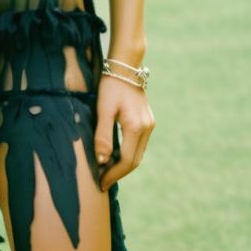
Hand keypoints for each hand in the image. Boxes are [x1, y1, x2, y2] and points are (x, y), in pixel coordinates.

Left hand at [94, 74, 154, 191]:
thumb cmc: (111, 86)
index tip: (101, 184)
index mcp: (136, 127)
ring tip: (105, 171)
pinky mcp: (147, 121)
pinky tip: (114, 155)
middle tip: (102, 181)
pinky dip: (127, 153)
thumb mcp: (103, 109)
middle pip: (135, 161)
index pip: (127, 161)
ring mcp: (149, 125)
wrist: (125, 66)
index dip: (114, 175)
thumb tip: (102, 161)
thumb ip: (102, 135)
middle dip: (118, 173)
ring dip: (123, 164)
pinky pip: (138, 144)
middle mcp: (147, 128)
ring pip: (138, 153)